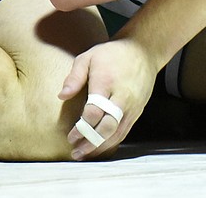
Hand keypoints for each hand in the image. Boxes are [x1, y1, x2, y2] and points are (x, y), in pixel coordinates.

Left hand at [58, 39, 156, 160]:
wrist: (144, 52)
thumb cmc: (113, 54)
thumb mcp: (89, 56)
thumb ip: (75, 76)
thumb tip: (62, 96)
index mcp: (107, 82)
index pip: (95, 111)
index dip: (82, 128)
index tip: (70, 136)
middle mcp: (122, 96)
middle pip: (108, 126)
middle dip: (90, 142)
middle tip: (76, 151)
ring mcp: (132, 105)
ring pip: (118, 132)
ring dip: (100, 146)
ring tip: (84, 154)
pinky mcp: (137, 111)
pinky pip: (125, 131)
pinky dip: (112, 142)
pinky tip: (99, 147)